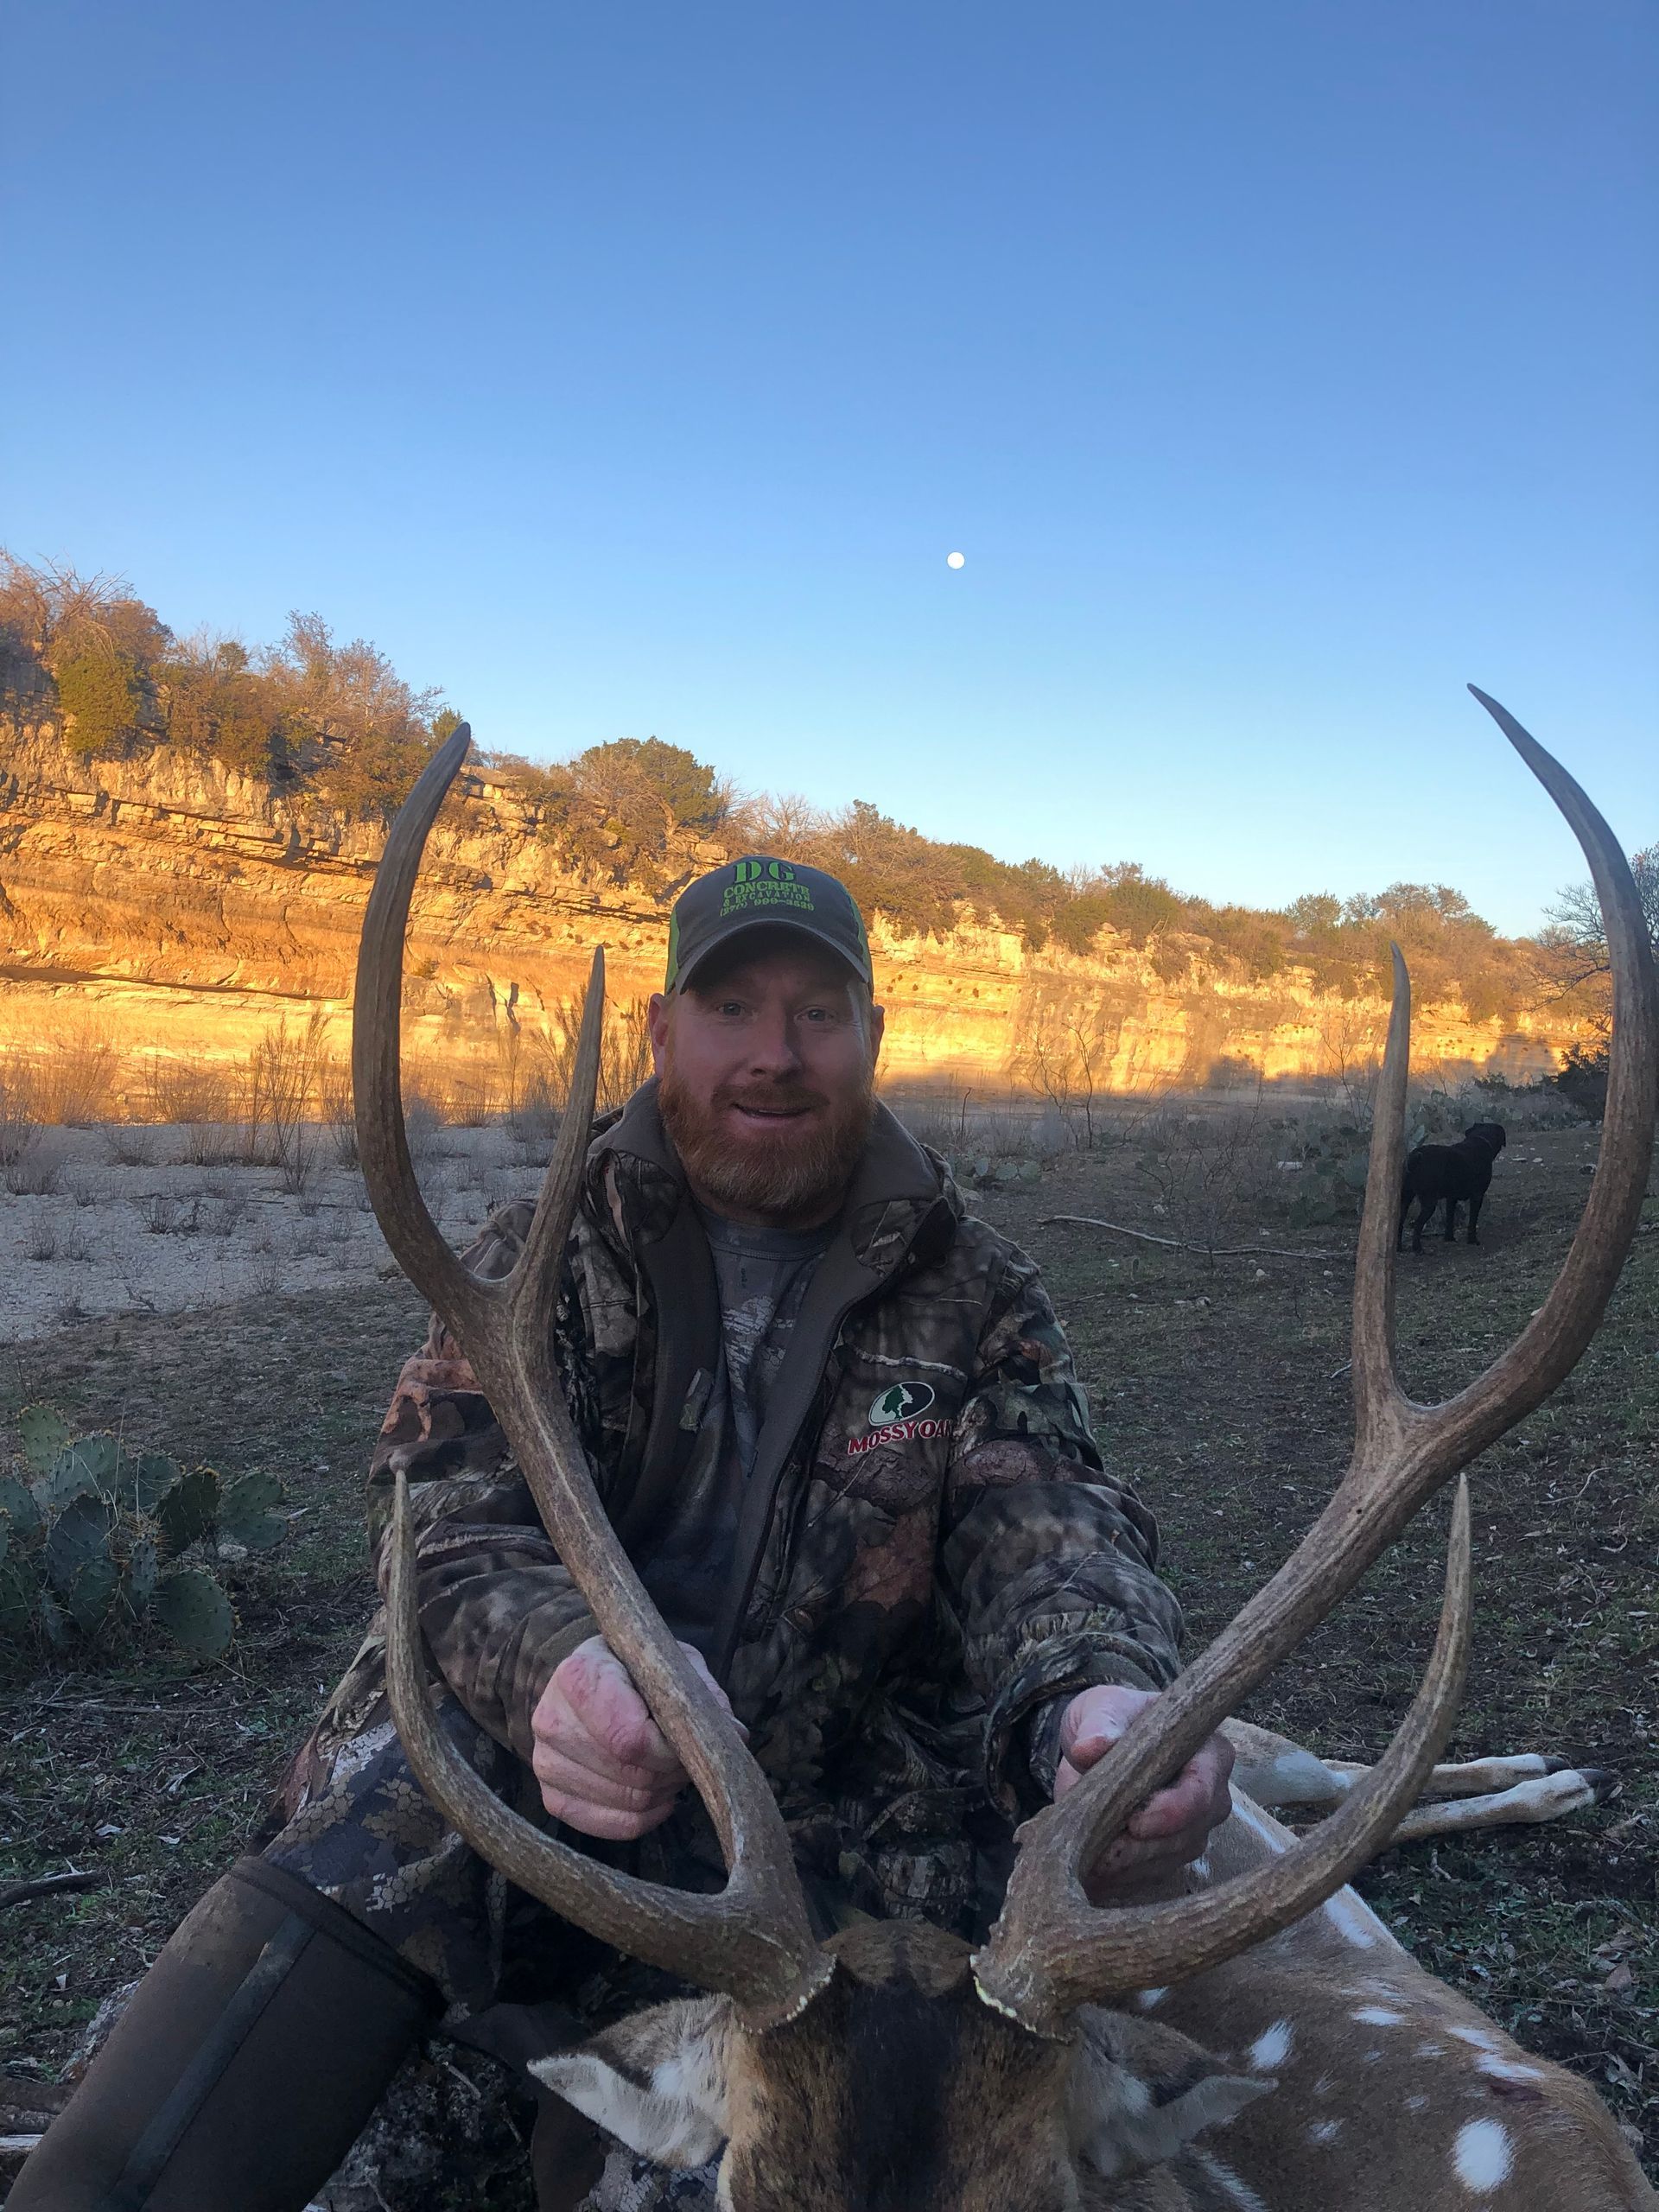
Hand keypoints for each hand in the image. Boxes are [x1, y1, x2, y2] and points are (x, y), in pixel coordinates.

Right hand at [530, 1635, 745, 1840]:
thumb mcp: (671, 1662)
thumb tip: (734, 1737)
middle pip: (631, 1774)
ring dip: (662, 1792)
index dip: (671, 1751)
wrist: (591, 1678)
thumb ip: (702, 1695)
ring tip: (671, 1768)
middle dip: (673, 1772)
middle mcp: (550, 1719)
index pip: (630, 1739)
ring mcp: (545, 1761)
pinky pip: (607, 1827)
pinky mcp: (551, 1795)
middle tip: (687, 1756)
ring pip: (625, 1802)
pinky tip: (658, 1795)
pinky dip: (644, 1818)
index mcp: (579, 1674)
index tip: (691, 1741)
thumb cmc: (637, 1667)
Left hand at [1053, 1683, 1233, 1901]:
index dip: (1171, 1811)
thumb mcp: (1104, 1708)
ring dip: (1128, 1867)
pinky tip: (1090, 1874)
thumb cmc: (1113, 1719)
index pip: (1201, 1790)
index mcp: (1210, 1752)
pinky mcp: (1171, 1855)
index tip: (1133, 1822)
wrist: (1100, 1744)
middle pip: (1188, 1835)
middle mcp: (1213, 1797)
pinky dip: (1120, 1878)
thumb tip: (1089, 1748)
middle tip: (1100, 1854)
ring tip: (1087, 1864)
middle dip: (1143, 1848)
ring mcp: (1195, 1830)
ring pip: (1169, 1861)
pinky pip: (1151, 1876)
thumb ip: (1100, 1725)